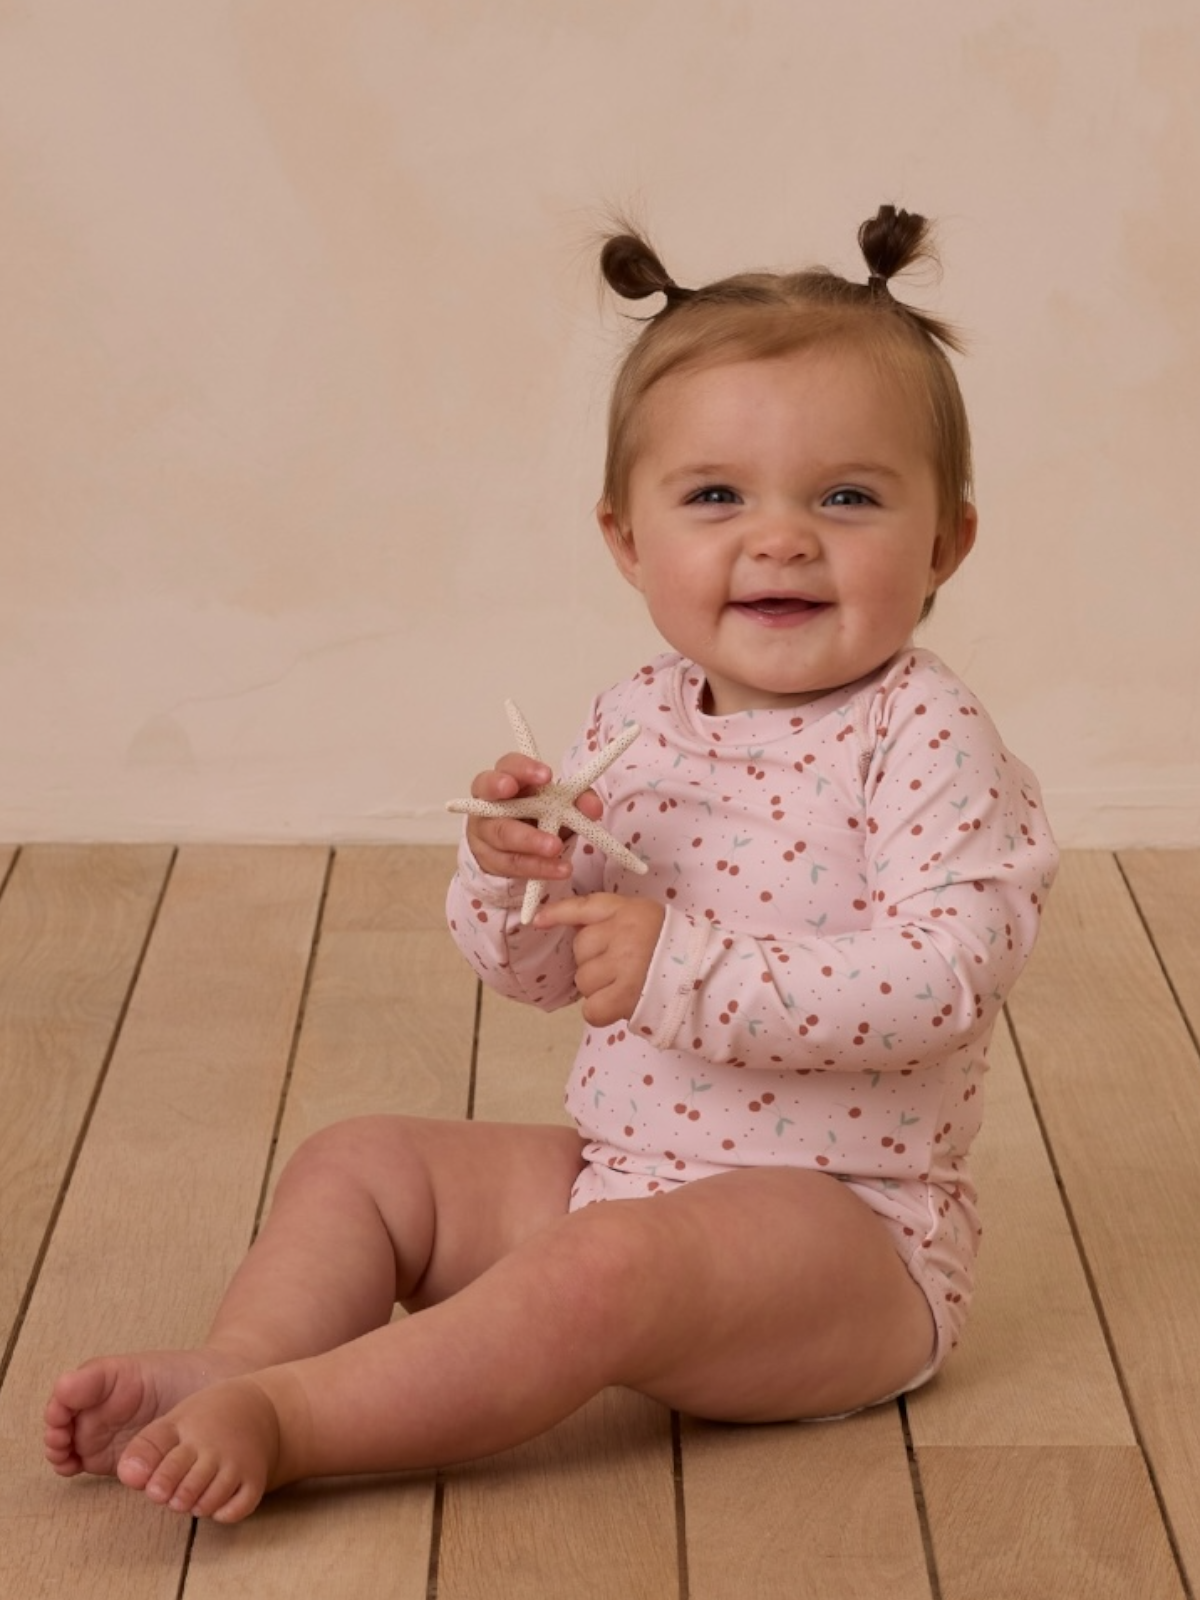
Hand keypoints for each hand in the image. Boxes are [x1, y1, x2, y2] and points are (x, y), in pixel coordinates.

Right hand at [464, 754, 603, 882]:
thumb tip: (593, 807)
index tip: (547, 776)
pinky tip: (559, 869)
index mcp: (507, 779)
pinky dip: (538, 867)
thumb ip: (578, 801)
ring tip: (555, 848)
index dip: (523, 768)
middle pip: (489, 794)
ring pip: (501, 834)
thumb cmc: (537, 815)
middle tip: (530, 799)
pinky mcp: (489, 859)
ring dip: (530, 841)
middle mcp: (488, 802)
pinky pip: (512, 863)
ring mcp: (484, 832)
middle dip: (506, 795)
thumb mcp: (559, 805)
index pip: (508, 765)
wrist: (518, 849)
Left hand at [533, 893, 664, 1025]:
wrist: (708, 979)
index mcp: (631, 911)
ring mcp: (624, 965)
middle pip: (580, 949)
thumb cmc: (675, 951)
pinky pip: (591, 1009)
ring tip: (625, 986)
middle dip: (593, 962)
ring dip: (598, 988)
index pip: (585, 907)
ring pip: (583, 980)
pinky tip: (619, 1006)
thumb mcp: (649, 919)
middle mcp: (625, 934)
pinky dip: (601, 1012)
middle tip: (620, 968)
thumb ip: (615, 920)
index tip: (538, 921)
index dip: (558, 913)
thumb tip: (569, 926)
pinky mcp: (624, 997)